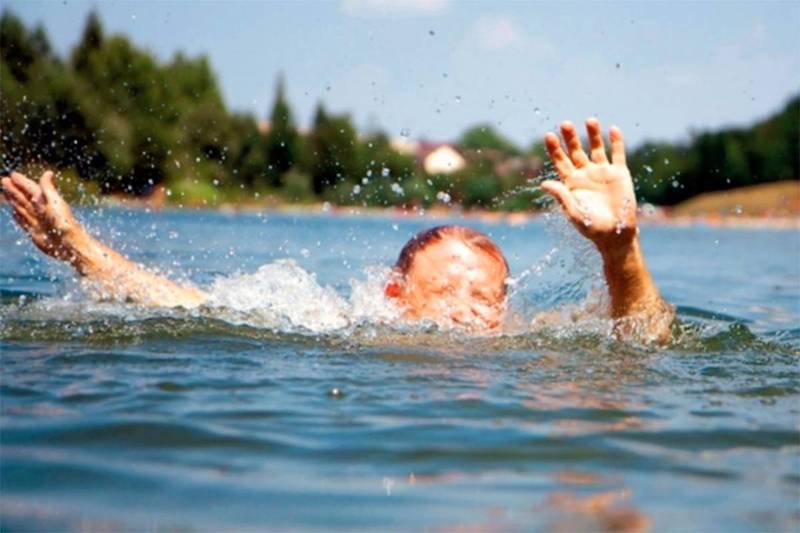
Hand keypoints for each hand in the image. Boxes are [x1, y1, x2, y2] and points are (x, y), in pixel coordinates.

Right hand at [2, 171, 85, 261]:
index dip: (22, 182)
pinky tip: (14, 212)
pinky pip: (23, 221)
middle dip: (14, 189)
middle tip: (3, 180)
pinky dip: (18, 216)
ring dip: (13, 200)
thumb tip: (48, 172)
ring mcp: (37, 221)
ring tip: (5, 192)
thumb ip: (48, 188)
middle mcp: (41, 210)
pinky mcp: (34, 232)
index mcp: (46, 201)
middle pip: (24, 197)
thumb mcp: (54, 201)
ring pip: (22, 207)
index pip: (31, 189)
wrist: (67, 244)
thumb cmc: (62, 221)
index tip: (12, 175)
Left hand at [541, 119, 636, 250]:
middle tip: (565, 124)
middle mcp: (585, 174)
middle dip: (571, 138)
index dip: (554, 149)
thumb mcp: (575, 213)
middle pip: (576, 150)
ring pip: (596, 148)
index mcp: (571, 183)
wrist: (616, 234)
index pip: (560, 161)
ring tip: (590, 120)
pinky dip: (616, 142)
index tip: (549, 135)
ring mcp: (603, 172)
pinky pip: (618, 154)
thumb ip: (561, 197)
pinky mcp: (620, 173)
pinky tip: (613, 129)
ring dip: (593, 134)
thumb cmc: (592, 227)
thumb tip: (543, 183)